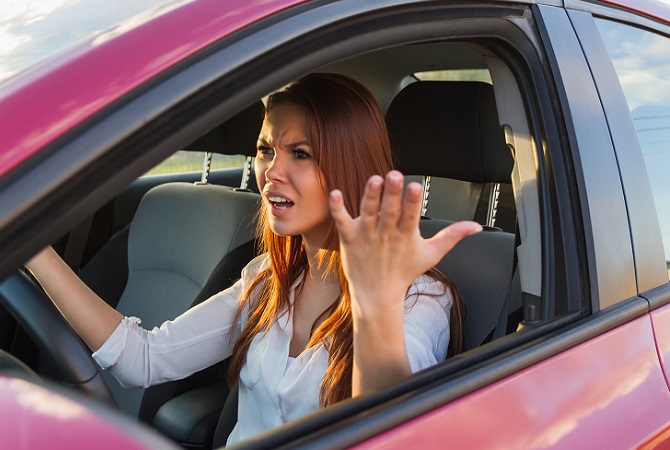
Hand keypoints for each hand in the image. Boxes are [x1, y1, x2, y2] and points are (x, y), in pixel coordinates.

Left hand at [329, 170, 481, 313]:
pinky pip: (342, 221)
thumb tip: (475, 226)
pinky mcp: (349, 237)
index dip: (413, 201)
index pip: (411, 216)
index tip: (415, 186)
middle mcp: (386, 233)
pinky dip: (338, 209)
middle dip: (393, 193)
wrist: (377, 295)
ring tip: (373, 180)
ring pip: (368, 212)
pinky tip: (336, 193)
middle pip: (390, 210)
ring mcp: (367, 235)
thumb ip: (452, 236)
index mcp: (406, 235)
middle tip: (394, 175)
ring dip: (370, 196)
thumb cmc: (404, 272)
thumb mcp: (431, 254)